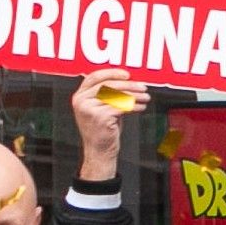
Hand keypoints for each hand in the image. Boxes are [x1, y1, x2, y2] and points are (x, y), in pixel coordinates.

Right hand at [70, 70, 143, 184]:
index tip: (127, 75)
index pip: (95, 76)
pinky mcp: (100, 117)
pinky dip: (134, 106)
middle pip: (108, 85)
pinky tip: (141, 107)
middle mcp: (81, 101)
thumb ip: (108, 94)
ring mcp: (89, 109)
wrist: (98, 151)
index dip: (112, 73)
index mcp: (80, 96)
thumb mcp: (100, 108)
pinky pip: (122, 107)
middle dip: (129, 85)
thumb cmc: (102, 130)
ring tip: (145, 97)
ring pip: (117, 95)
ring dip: (135, 95)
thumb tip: (128, 82)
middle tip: (143, 87)